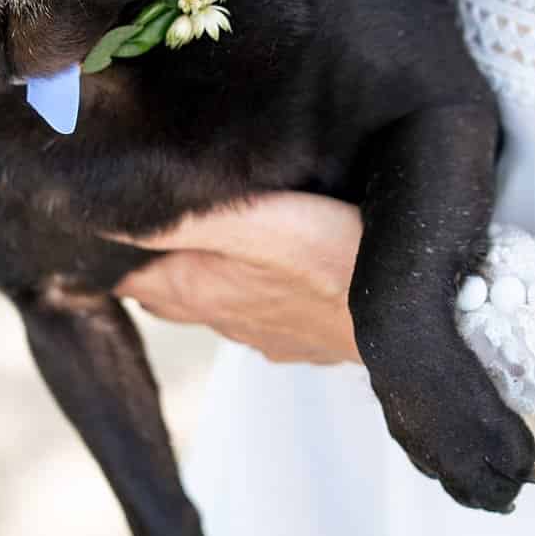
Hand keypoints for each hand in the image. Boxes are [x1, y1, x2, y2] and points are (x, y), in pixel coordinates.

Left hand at [112, 193, 363, 364]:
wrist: (442, 319)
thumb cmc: (347, 266)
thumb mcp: (259, 226)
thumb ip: (178, 220)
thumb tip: (94, 213)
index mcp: (189, 292)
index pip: (117, 271)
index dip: (98, 243)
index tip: (92, 207)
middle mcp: (218, 318)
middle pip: (159, 280)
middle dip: (146, 248)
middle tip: (146, 202)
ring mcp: (264, 331)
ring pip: (213, 290)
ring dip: (206, 261)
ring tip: (213, 220)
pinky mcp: (307, 332)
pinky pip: (264, 301)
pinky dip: (255, 278)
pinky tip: (276, 255)